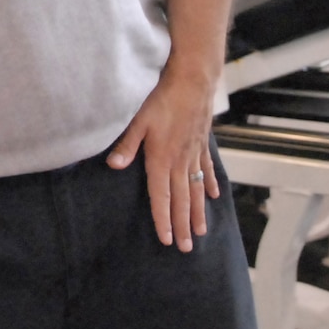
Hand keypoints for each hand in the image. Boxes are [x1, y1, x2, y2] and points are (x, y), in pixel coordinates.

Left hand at [107, 71, 220, 249]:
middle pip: (182, 200)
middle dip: (183, 225)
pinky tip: (214, 197)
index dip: (163, 219)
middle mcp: (180, 161)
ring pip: (197, 189)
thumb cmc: (162, 98)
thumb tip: (114, 165)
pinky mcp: (202, 143)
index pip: (161, 196)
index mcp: (162, 159)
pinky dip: (210, 184)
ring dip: (199, 212)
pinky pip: (207, 168)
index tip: (167, 240)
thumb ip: (127, 144)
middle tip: (187, 248)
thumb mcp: (138, 120)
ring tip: (201, 232)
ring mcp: (194, 153)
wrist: (193, 80)